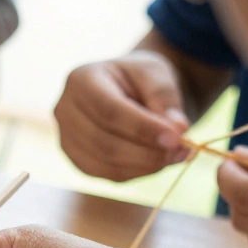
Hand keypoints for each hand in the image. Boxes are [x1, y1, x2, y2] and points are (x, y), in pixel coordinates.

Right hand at [54, 51, 191, 180]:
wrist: (125, 89)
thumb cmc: (139, 78)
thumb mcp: (156, 72)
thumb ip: (165, 96)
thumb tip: (177, 130)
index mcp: (81, 80)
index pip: (109, 111)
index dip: (142, 128)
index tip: (177, 138)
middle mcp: (64, 111)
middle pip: (104, 142)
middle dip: (147, 151)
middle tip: (183, 149)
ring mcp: (66, 139)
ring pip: (106, 163)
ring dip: (146, 165)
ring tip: (177, 154)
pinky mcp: (78, 160)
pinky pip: (108, 174)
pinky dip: (138, 171)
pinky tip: (159, 160)